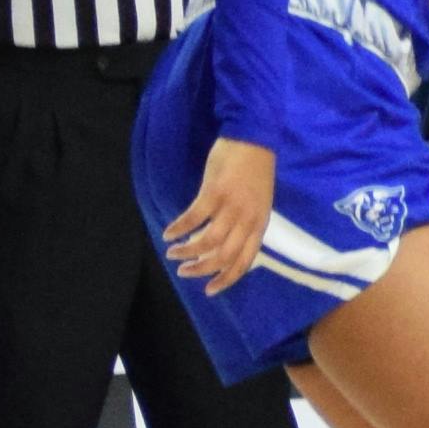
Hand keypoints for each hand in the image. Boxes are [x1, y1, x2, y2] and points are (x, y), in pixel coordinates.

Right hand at [170, 138, 277, 290]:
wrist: (254, 137)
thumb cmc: (253, 171)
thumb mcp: (258, 202)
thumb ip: (245, 224)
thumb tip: (225, 246)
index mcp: (259, 223)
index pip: (245, 261)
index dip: (227, 279)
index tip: (210, 290)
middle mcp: (247, 218)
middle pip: (224, 256)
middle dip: (201, 269)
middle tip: (184, 271)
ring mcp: (231, 205)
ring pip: (207, 241)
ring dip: (187, 251)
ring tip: (172, 252)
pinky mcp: (215, 192)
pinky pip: (194, 218)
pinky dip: (179, 229)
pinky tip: (169, 233)